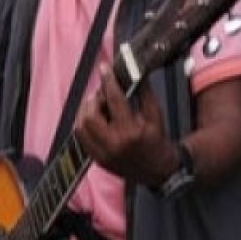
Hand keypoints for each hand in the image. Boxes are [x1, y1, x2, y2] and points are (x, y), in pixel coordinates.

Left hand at [74, 66, 176, 186]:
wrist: (159, 170)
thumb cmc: (157, 140)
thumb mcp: (156, 115)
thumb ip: (144, 92)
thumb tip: (133, 72)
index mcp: (131, 132)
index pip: (115, 100)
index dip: (108, 81)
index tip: (105, 69)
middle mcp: (114, 144)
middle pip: (90, 115)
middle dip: (94, 99)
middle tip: (101, 94)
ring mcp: (103, 153)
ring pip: (80, 126)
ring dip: (85, 111)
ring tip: (96, 105)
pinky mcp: (96, 159)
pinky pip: (81, 138)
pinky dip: (83, 124)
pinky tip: (93, 118)